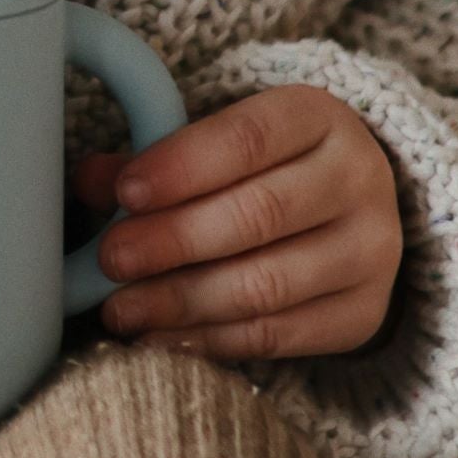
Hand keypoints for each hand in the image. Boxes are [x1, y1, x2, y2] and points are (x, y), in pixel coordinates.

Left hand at [70, 83, 403, 360]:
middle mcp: (358, 179)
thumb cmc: (268, 167)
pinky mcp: (362, 313)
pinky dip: (210, 341)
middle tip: (111, 259)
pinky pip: (277, 335)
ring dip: (182, 300)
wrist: (353, 209)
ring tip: (121, 309)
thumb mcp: (224, 143)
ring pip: (267, 285)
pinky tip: (160, 339)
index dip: (182, 166)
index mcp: (319, 116)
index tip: (125, 192)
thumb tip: (88, 181)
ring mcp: (369, 251)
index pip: (248, 138)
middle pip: (259, 214)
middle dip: (174, 240)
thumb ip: (158, 157)